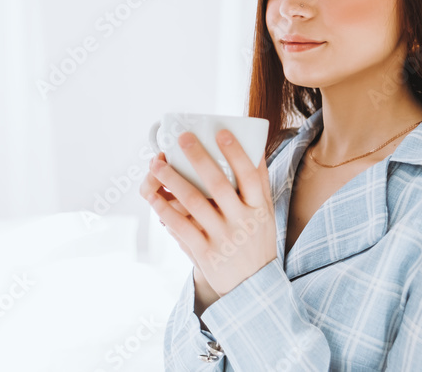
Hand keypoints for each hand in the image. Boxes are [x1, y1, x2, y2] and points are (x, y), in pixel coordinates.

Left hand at [143, 129, 276, 295]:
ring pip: (194, 203)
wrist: (254, 289)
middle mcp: (242, 222)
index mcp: (259, 208)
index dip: (236, 153)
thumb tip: (254, 147)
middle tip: (182, 138)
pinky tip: (155, 196)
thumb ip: (260, 184)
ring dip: (173, 180)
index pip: (250, 175)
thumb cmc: (258, 242)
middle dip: (198, 158)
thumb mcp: (266, 214)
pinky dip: (166, 210)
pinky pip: (182, 227)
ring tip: (157, 163)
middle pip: (218, 184)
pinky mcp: (204, 254)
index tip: (221, 133)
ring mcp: (222, 238)